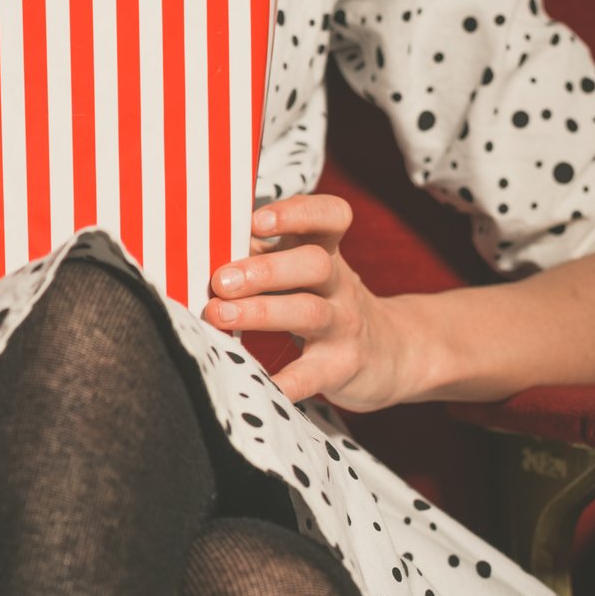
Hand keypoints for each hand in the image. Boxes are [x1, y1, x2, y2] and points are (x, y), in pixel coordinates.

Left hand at [200, 193, 419, 411]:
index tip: (257, 220)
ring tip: (218, 314)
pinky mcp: (340, 367)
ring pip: (308, 312)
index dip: (298, 213)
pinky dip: (282, 382)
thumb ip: (263, 254)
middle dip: (265, 270)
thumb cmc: (325, 301)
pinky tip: (253, 382)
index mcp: (327, 251)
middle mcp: (339, 284)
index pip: (330, 217)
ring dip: (261, 311)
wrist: (391, 352)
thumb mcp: (306, 270)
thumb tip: (202, 247)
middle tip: (221, 280)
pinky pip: (309, 375)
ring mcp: (343, 325)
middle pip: (314, 264)